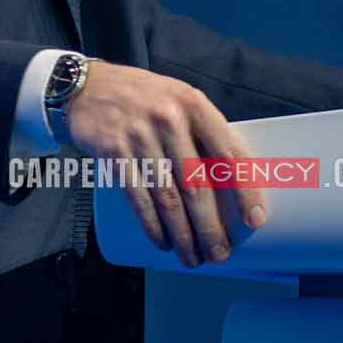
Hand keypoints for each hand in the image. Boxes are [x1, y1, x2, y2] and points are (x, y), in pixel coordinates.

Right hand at [65, 59, 266, 267]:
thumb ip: (201, 132)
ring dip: (182, 235)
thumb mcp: (178, 99)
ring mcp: (139, 136)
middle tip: (219, 252)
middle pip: (197, 185)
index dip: (245, 189)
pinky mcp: (113, 151)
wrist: (88, 85)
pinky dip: (152, 225)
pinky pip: (138, 198)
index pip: (228, 152)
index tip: (254, 219)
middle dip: (210, 227)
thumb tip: (230, 183)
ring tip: (192, 256)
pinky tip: (162, 241)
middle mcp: (169, 119)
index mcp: (193, 104)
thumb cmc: (142, 97)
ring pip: (168, 198)